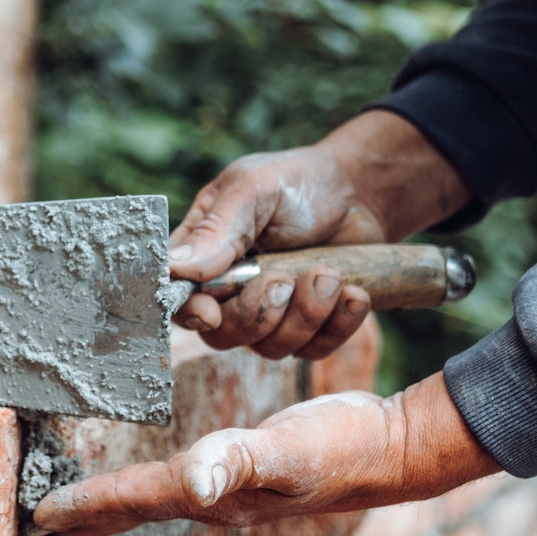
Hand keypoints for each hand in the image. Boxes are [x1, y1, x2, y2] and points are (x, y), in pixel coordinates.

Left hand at [30, 373, 498, 535]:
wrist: (394, 452)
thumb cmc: (341, 447)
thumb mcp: (286, 449)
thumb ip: (237, 462)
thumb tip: (191, 479)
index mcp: (211, 496)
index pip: (133, 499)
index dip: (84, 504)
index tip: (36, 515)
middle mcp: (215, 501)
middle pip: (136, 511)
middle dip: (89, 520)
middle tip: (42, 532)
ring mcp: (234, 494)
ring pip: (157, 502)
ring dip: (117, 508)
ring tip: (84, 516)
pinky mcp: (250, 475)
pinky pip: (185, 485)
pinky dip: (154, 488)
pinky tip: (165, 484)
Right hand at [170, 110, 470, 359]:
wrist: (361, 192)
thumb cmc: (297, 184)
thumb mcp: (251, 190)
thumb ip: (216, 229)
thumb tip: (175, 268)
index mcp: (203, 256)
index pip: (179, 300)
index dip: (191, 313)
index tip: (212, 311)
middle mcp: (230, 292)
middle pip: (222, 335)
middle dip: (258, 313)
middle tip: (285, 278)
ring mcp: (270, 314)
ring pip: (270, 348)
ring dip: (305, 314)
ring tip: (330, 275)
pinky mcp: (309, 328)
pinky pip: (314, 351)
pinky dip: (338, 323)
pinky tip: (353, 291)